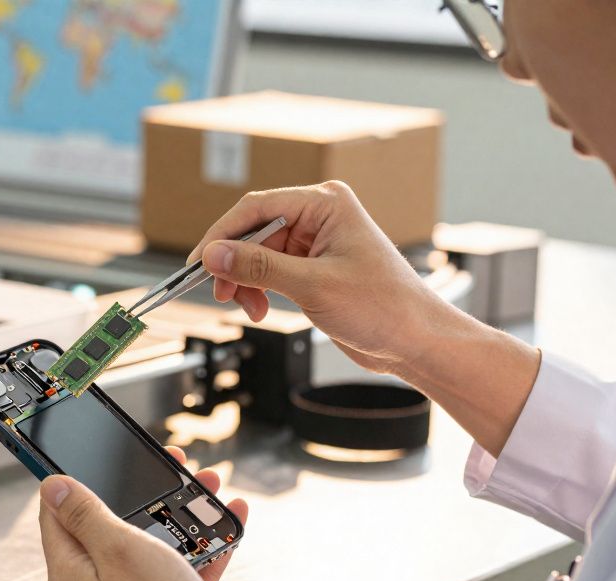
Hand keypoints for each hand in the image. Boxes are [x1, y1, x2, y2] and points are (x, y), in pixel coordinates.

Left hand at [38, 446, 251, 580]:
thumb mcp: (120, 548)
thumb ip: (84, 514)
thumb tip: (51, 487)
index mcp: (69, 576)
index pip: (56, 516)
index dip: (75, 483)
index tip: (94, 460)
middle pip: (107, 528)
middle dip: (141, 495)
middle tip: (170, 471)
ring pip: (145, 547)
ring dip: (176, 517)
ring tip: (206, 491)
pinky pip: (170, 573)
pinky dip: (194, 550)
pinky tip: (223, 531)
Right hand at [192, 182, 541, 456]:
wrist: (415, 341)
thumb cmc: (384, 307)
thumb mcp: (313, 285)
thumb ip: (259, 266)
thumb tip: (215, 253)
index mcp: (324, 204)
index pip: (256, 207)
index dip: (222, 234)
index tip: (200, 262)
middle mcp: (318, 217)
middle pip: (252, 231)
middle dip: (234, 264)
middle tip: (220, 292)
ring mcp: (315, 244)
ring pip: (257, 254)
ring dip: (246, 282)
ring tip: (252, 309)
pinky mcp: (313, 269)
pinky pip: (270, 271)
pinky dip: (259, 290)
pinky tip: (261, 309)